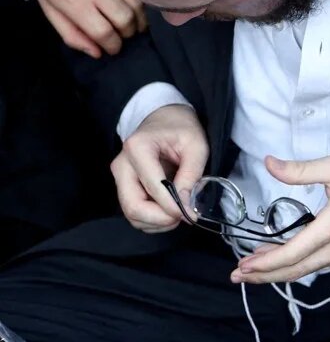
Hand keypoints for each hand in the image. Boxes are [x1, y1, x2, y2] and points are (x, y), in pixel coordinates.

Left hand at [15, 0, 145, 56]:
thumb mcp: (49, 9)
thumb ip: (71, 34)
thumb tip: (96, 52)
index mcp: (73, 0)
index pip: (104, 32)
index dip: (112, 46)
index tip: (112, 48)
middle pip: (125, 20)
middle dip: (127, 34)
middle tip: (122, 36)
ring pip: (137, 5)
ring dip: (138, 21)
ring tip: (131, 24)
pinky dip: (141, 3)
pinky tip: (135, 9)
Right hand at [110, 104, 206, 232]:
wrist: (164, 118)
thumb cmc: (181, 128)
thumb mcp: (197, 145)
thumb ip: (191, 175)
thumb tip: (187, 206)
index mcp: (138, 148)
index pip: (152, 188)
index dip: (172, 206)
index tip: (192, 214)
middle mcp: (121, 165)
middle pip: (133, 207)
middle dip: (161, 219)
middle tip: (184, 216)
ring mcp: (120, 177)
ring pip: (131, 214)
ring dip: (157, 222)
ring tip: (179, 212)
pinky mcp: (124, 186)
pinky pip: (134, 212)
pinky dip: (152, 220)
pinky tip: (169, 211)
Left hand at [232, 155, 329, 283]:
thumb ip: (300, 169)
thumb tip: (269, 163)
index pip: (294, 253)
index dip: (265, 262)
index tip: (243, 264)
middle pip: (296, 270)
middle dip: (264, 275)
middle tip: (238, 276)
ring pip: (307, 271)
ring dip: (278, 273)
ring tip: (254, 271)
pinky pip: (318, 267)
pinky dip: (296, 267)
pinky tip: (283, 263)